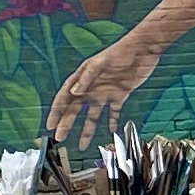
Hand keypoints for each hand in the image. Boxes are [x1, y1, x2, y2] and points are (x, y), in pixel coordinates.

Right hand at [49, 32, 163, 148]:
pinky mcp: (120, 95)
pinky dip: (111, 122)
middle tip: (60, 138)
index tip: (50, 125)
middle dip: (67, 124)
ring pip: (93, 115)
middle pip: (75, 109)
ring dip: (87, 129)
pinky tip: (110, 132)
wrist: (143, 49)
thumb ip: (87, 78)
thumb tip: (73, 93)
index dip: (57, 112)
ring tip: (82, 145)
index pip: (65, 98)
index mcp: (82, 78)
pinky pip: (113, 112)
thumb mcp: (101, 63)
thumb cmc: (120, 52)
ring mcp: (105, 92)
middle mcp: (91, 88)